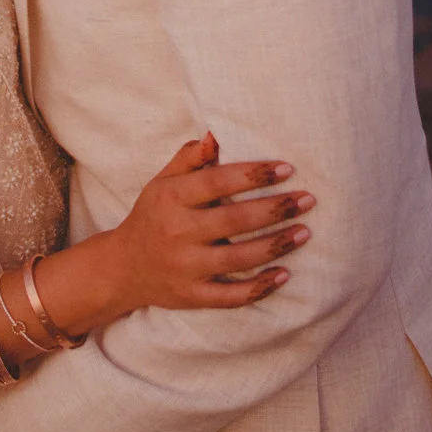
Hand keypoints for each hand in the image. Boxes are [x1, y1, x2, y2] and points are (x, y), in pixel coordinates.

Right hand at [92, 132, 311, 313]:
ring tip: (304, 232)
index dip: (254, 175)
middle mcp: (177, 232)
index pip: (217, 182)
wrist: (123, 268)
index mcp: (170, 198)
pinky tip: (284, 274)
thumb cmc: (153, 215)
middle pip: (235, 220)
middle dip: (276, 209)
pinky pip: (231, 296)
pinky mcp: (192, 296)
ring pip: (239, 258)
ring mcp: (185, 267)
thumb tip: (216, 135)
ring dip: (276, 245)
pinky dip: (260, 287)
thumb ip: (189, 158)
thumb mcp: (162, 182)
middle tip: (308, 200)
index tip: (287, 168)